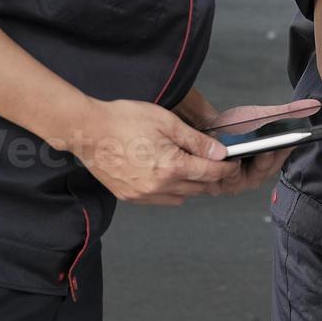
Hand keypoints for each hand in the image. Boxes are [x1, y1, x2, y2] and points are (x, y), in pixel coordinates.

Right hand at [65, 98, 239, 204]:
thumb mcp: (167, 122)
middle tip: (218, 164)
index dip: (227, 168)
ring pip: (181, 197)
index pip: (211, 173)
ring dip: (192, 185)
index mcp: (171, 167)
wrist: (87, 130)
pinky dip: (172, 190)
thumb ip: (196, 141)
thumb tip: (219, 153)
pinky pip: (162, 200)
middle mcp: (158, 186)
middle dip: (212, 177)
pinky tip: (171, 174)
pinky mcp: (130, 197)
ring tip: (193, 167)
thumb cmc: (123, 120)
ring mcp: (143, 195)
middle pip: (199, 188)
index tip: (233, 163)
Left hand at [175, 91, 319, 195]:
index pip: (282, 156)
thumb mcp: (263, 116)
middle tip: (267, 148)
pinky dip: (219, 171)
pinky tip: (219, 161)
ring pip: (240, 178)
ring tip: (239, 157)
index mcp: (270, 162)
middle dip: (265, 160)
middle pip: (263, 171)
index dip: (285, 150)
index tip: (289, 141)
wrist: (208, 130)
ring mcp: (235, 182)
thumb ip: (289, 112)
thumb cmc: (237, 127)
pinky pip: (219, 180)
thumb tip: (315, 104)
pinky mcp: (215, 184)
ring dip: (240, 168)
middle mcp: (254, 176)